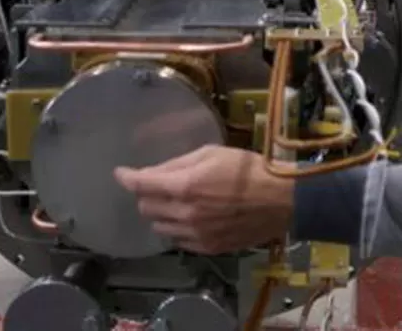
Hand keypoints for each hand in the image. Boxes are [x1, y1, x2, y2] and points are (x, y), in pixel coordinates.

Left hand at [114, 145, 293, 253]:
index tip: (120, 173)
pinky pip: (178, 241)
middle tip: (159, 185)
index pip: (141, 185)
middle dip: (147, 195)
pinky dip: (177, 229)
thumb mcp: (212, 153)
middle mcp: (184, 214)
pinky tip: (191, 218)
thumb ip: (177, 164)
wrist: (281, 201)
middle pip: (146, 208)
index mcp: (184, 186)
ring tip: (176, 203)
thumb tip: (151, 172)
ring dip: (161, 214)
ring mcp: (195, 235)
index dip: (127, 177)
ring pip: (159, 228)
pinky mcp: (207, 248)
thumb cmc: (248, 169)